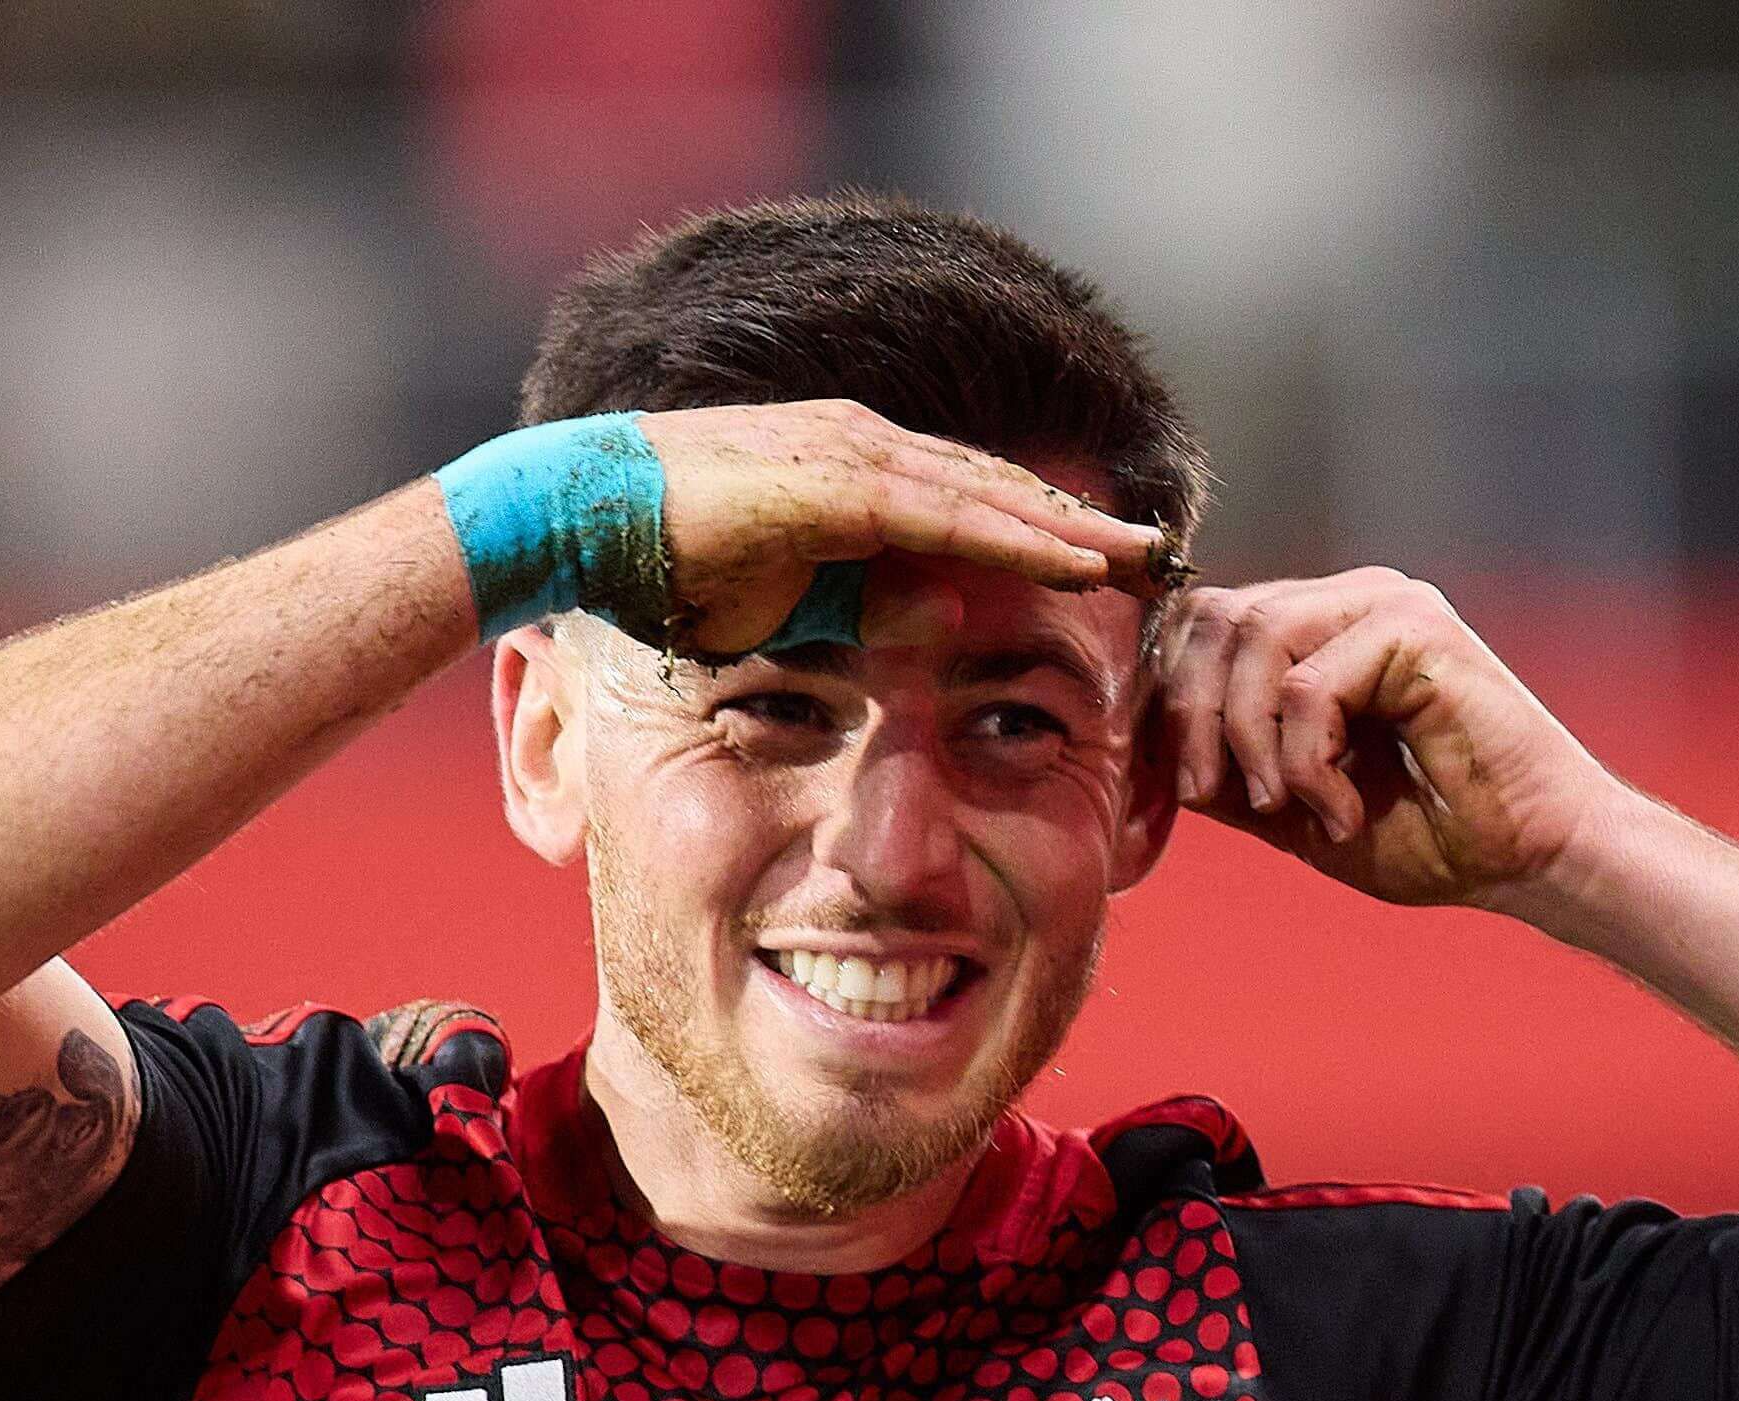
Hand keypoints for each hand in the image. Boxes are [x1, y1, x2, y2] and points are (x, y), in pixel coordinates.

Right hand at [642, 401, 1163, 659]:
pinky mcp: (838, 480)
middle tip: (1162, 555)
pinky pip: (951, 515)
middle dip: (1084, 523)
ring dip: (1074, 529)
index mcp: (855, 467)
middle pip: (1002, 486)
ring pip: (992, 494)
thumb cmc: (663, 564)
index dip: (1046, 531)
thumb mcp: (788, 603)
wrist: (576, 516)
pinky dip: (1020, 538)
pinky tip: (1078, 563)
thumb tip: (947, 619)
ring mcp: (853, 452)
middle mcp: (866, 442)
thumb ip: (866, 606)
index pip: (974, 498)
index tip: (1111, 567)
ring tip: (1144, 560)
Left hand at [1156, 571, 1620, 910]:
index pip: (1202, 623)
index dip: (1170, 699)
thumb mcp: (1291, 807)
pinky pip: (1308, 685)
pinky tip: (1342, 810)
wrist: (1526, 857)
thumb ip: (1224, 768)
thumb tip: (1137, 748)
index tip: (1184, 787)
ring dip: (1249, 741)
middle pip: (1213, 616)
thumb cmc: (1426, 836)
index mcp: (1316, 629)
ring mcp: (1384, 604)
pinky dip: (1305, 763)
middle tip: (1215, 795)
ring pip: (1253, 639)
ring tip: (1288, 808)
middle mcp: (1347, 600)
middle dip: (1192, 716)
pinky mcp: (1415, 628)